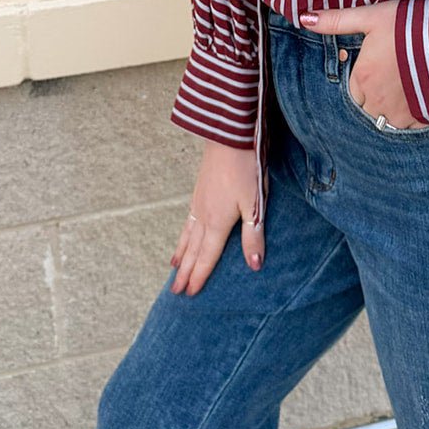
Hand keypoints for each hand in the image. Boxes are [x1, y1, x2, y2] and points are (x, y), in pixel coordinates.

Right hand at [169, 139, 265, 295]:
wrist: (228, 135)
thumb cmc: (245, 168)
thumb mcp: (254, 203)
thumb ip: (253, 235)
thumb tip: (254, 266)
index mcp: (217, 222)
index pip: (206, 257)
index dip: (199, 276)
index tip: (189, 293)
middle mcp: (203, 216)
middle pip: (192, 250)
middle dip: (185, 272)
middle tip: (174, 291)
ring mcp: (199, 202)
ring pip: (186, 235)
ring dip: (181, 254)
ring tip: (174, 268)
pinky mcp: (199, 190)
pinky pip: (187, 220)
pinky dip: (183, 234)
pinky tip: (184, 234)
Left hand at [299, 2, 428, 128]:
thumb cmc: (411, 25)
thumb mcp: (372, 16)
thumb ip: (337, 21)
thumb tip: (304, 18)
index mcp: (363, 78)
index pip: (352, 92)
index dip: (362, 81)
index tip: (375, 69)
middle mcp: (378, 102)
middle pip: (366, 110)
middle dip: (373, 99)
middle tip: (390, 79)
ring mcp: (402, 115)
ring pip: (387, 122)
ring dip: (391, 111)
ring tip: (404, 91)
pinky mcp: (425, 120)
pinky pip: (411, 130)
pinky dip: (412, 120)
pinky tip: (420, 101)